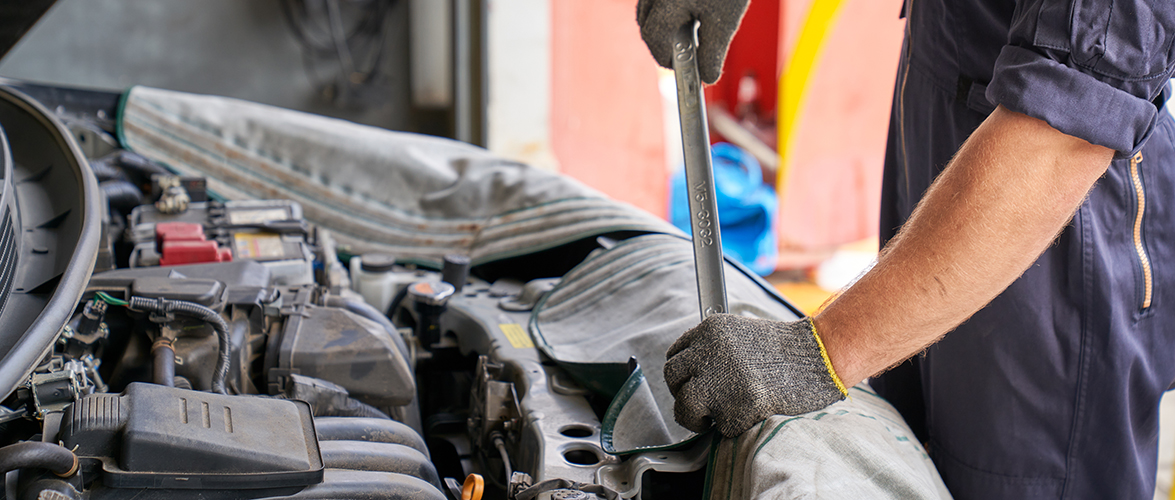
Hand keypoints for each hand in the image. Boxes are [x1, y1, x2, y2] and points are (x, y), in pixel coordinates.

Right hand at [636, 0, 749, 83]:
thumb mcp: (724, 22)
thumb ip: (712, 52)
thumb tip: (705, 77)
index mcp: (667, 2)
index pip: (654, 37)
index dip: (664, 57)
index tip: (677, 67)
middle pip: (646, 22)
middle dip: (660, 42)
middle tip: (679, 55)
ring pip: (649, 7)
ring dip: (661, 24)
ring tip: (683, 33)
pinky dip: (666, 9)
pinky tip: (686, 12)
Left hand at [664, 314, 846, 436]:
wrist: (818, 357)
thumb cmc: (786, 349)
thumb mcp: (741, 333)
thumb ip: (714, 348)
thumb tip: (693, 372)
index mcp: (710, 330)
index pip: (675, 354)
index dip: (683, 373)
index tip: (691, 383)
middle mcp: (708, 353)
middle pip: (672, 378)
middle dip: (682, 394)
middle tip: (698, 404)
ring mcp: (718, 382)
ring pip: (684, 407)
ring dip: (695, 417)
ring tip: (710, 419)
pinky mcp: (733, 409)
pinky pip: (718, 426)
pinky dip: (730, 427)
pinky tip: (746, 415)